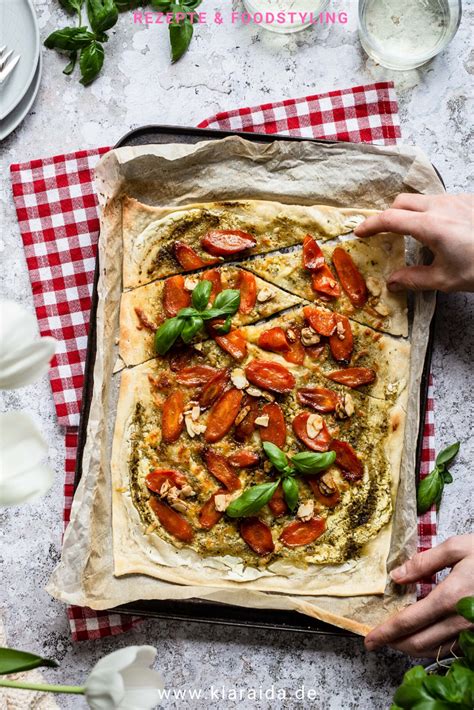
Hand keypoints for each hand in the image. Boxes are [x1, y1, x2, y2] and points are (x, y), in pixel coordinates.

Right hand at [354, 193, 473, 292]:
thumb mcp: (446, 279)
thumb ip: (415, 279)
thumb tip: (393, 283)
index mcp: (430, 225)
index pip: (389, 219)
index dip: (370, 225)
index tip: (359, 232)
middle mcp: (441, 206)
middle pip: (402, 202)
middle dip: (389, 215)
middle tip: (385, 234)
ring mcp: (457, 200)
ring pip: (422, 199)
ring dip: (411, 212)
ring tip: (413, 234)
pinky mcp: (470, 200)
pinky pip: (441, 201)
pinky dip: (430, 212)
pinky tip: (441, 231)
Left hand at [364, 535, 473, 657]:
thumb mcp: (458, 547)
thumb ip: (424, 562)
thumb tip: (397, 576)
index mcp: (451, 596)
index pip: (409, 621)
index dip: (386, 632)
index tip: (370, 639)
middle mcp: (462, 620)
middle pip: (419, 642)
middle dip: (394, 644)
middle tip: (378, 640)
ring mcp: (473, 630)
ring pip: (435, 650)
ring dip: (411, 647)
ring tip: (396, 639)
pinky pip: (453, 648)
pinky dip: (433, 646)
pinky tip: (425, 636)